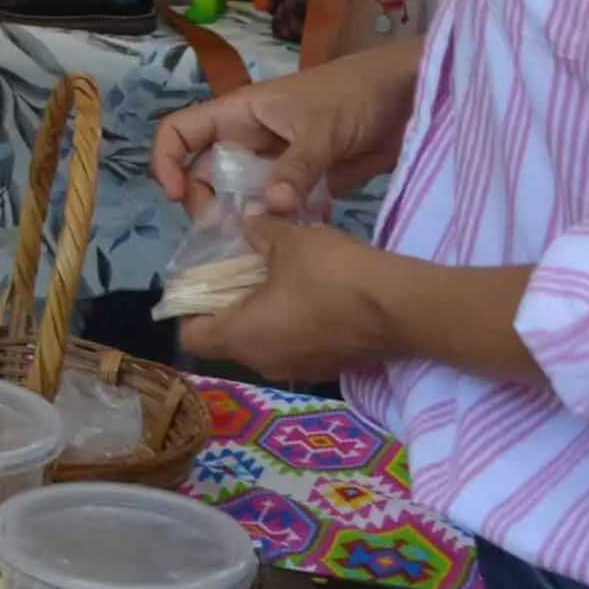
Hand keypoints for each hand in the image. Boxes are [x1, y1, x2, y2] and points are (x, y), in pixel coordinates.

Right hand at [151, 44, 418, 214]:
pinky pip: (278, 210)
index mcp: (239, 115)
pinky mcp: (303, 184)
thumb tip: (267, 208)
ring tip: (259, 248)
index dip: (167, 162)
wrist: (409, 98)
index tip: (178, 197)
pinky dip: (281, 226)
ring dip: (245, 223)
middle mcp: (249, 140)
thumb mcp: (323, 128)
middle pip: (206, 177)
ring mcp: (276, 164)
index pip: (180, 132)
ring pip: (242, 198)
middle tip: (229, 237)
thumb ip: (296, 168)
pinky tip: (298, 238)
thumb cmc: (357, 94)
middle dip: (210, 208)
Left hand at [175, 218, 405, 383]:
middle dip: (228, 306)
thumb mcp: (289, 241)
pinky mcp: (330, 365)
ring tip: (271, 277)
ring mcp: (299, 369)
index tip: (198, 283)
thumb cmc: (331, 274)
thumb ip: (260, 231)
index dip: (188, 310)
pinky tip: (306, 293)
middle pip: (228, 339)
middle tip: (236, 272)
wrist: (400, 306)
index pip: (192, 336)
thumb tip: (246, 219)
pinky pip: (295, 345)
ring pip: (264, 343)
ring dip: (262, 315)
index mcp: (242, 337)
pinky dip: (292, 324)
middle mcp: (264, 362)